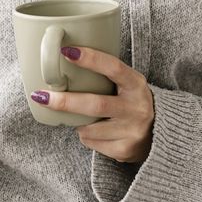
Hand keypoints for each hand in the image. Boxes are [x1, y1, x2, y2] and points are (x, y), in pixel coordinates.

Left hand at [30, 46, 154, 162]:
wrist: (160, 134)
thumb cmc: (132, 101)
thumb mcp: (128, 83)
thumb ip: (106, 74)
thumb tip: (64, 60)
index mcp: (136, 84)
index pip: (113, 67)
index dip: (90, 59)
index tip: (66, 51)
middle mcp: (137, 107)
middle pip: (95, 104)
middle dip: (65, 101)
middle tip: (40, 96)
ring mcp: (132, 130)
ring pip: (88, 128)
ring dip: (77, 123)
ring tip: (82, 118)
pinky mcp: (125, 150)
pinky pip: (92, 143)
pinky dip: (86, 136)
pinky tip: (96, 132)